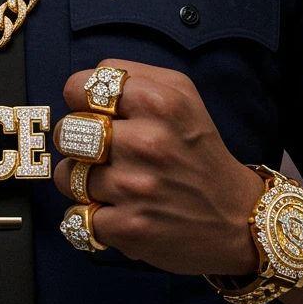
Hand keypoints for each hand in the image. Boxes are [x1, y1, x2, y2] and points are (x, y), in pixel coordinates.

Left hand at [54, 59, 264, 274]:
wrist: (237, 218)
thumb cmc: (197, 149)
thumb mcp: (180, 92)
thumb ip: (131, 75)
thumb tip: (83, 85)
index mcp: (160, 102)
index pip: (78, 87)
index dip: (80, 100)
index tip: (96, 113)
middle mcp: (148, 142)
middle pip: (66, 131)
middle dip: (76, 141)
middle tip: (101, 150)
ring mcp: (136, 188)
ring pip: (65, 175)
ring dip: (80, 181)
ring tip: (108, 182)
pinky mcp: (130, 228)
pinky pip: (76, 216)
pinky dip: (88, 216)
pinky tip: (113, 210)